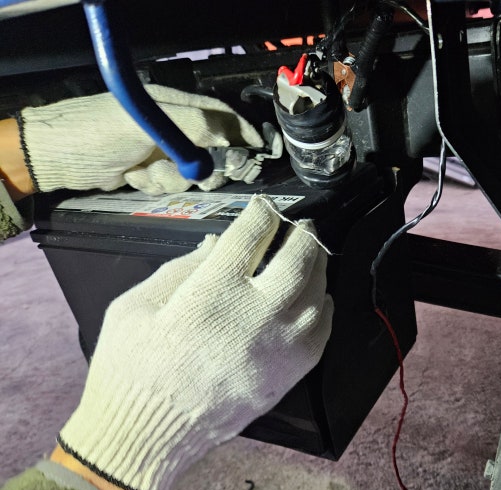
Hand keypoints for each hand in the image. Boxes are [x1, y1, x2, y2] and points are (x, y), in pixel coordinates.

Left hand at [19, 85, 269, 194]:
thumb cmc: (94, 132)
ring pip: (190, 173)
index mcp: (174, 106)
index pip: (221, 116)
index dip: (243, 133)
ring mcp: (159, 149)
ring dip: (170, 179)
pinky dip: (154, 186)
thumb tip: (232, 137)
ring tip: (143, 172)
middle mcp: (171, 127)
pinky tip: (133, 178)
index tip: (259, 152)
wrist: (54, 158)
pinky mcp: (148, 170)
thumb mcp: (146, 124)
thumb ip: (192, 127)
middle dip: (203, 169)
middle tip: (195, 177)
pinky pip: (169, 184)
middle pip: (212, 152)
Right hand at [57, 196, 333, 489]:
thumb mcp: (135, 307)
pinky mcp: (287, 377)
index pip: (252, 236)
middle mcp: (254, 317)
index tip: (264, 208)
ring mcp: (277, 349)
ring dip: (318, 269)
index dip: (262, 214)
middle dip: (303, 234)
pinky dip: (323, 311)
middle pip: (297, 260)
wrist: (146, 435)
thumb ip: (179, 270)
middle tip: (302, 225)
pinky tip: (317, 300)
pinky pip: (320, 336)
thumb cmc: (130, 369)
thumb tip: (215, 245)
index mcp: (212, 294)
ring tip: (312, 255)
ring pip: (316, 296)